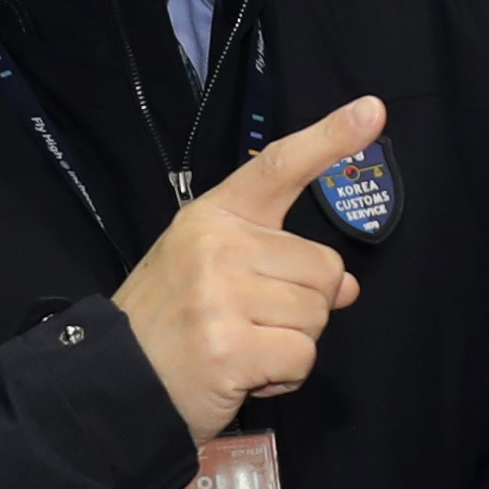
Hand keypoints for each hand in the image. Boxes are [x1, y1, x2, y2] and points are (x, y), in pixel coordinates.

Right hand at [112, 97, 381, 437]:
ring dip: (293, 343)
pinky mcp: (230, 348)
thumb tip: (346, 286)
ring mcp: (221, 296)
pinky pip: (302, 356)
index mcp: (215, 216)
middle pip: (324, 268)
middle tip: (255, 321)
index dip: (330, 139)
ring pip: (317, 315)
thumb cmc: (172, 317)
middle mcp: (217, 246)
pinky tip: (250, 373)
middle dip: (305, 305)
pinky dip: (287, 375)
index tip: (371, 112)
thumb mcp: (212, 266)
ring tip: (246, 346)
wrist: (116, 376)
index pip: (279, 166)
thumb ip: (280, 262)